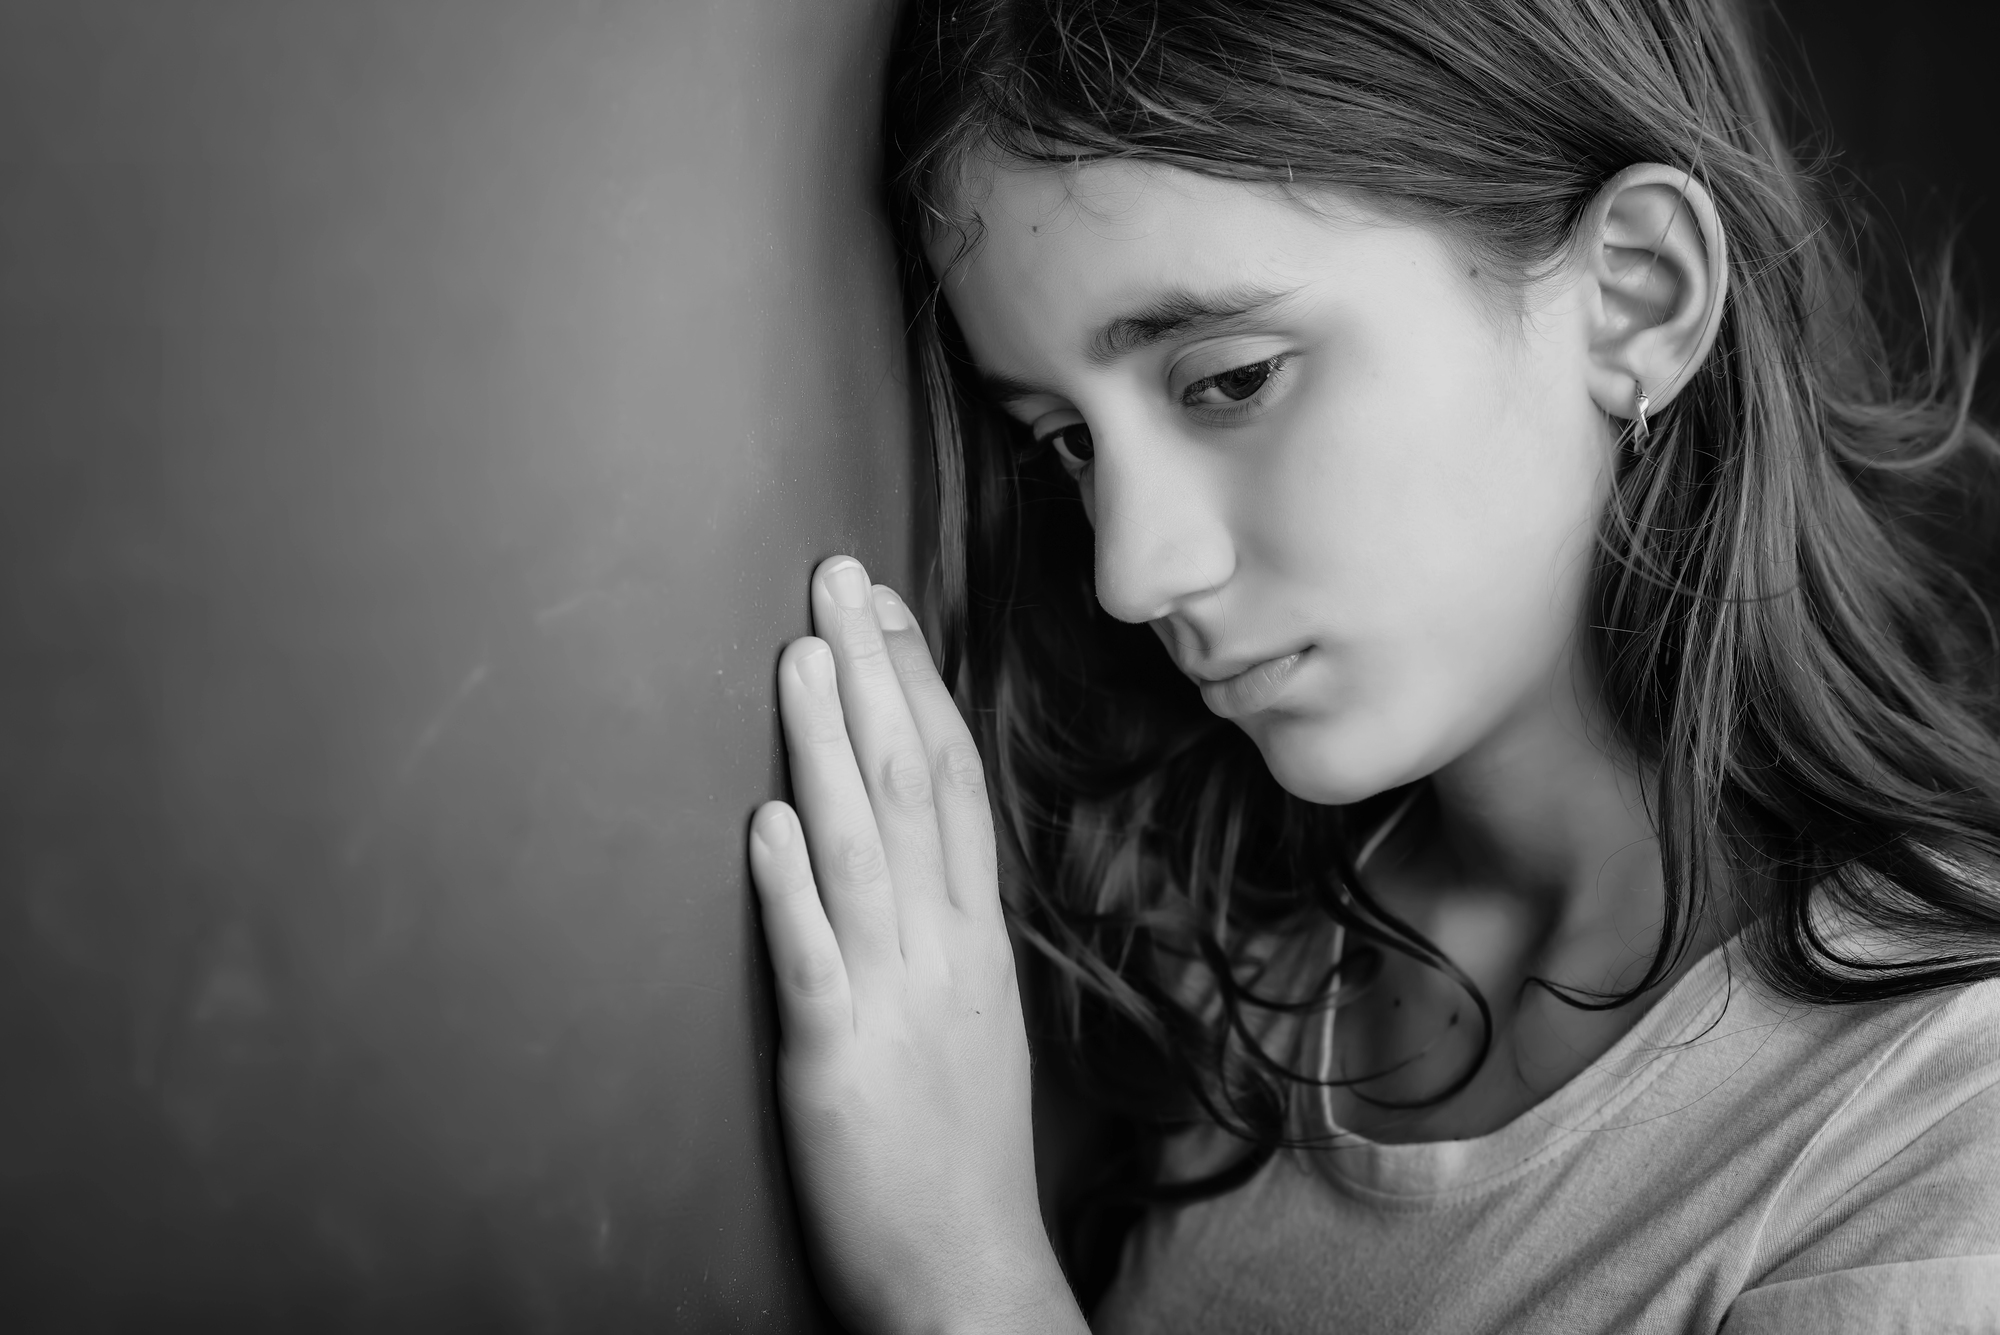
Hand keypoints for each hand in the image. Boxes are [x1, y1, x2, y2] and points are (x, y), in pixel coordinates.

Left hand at [748, 556, 1086, 1334]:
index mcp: (974, 940)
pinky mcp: (837, 1065)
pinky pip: (815, 960)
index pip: (954, 782)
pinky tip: (764, 818)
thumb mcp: (973, 1020)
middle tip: (837, 576)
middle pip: (913, 787)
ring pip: (864, 850)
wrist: (971, 1280)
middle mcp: (943, 952)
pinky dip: (790, 886)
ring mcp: (894, 1003)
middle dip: (872, 675)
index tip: (887, 609)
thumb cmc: (961, 1152)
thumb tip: (908, 849)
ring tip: (797, 655)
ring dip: (828, 746)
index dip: (920, 687)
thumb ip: (940, 930)